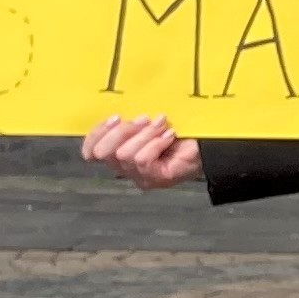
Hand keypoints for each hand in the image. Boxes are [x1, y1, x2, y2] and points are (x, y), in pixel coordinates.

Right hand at [82, 115, 200, 190]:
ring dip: (145, 135)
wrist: (206, 143)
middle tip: (143, 119)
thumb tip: (115, 118)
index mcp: (119, 155)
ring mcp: (141, 177)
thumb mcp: (145, 124)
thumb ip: (127, 124)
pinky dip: (156, 143)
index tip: (114, 117)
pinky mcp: (156, 179)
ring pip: (125, 155)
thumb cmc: (177, 131)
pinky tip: (169, 136)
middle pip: (104, 153)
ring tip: (161, 124)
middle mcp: (127, 170)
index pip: (92, 151)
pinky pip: (143, 160)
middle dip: (122, 131)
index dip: (96, 134)